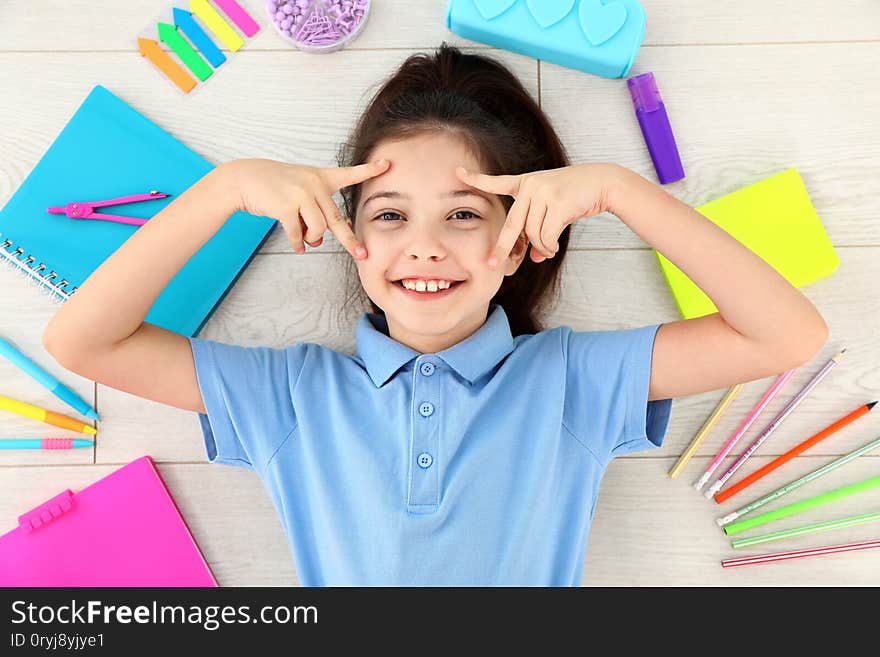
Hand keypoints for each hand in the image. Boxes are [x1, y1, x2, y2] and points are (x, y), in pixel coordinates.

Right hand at [223, 157, 390, 257]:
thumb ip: (315, 212)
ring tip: (305, 239)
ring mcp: (300, 194)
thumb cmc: (274, 187)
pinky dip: (298, 244)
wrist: (244, 179)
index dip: (369, 170)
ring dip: (312, 240)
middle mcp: (314, 184)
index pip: (349, 174)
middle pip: (336, 219)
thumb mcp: (300, 191)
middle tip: (362, 255)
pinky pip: (299, 234)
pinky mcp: (286, 206)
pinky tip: (298, 246)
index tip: (387, 165)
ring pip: (318, 230)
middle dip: (350, 240)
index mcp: (321, 177)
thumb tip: (320, 240)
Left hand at [455, 163, 617, 268]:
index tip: (458, 172)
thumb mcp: (552, 212)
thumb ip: (539, 232)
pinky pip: (547, 235)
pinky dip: (549, 247)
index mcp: (525, 183)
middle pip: (512, 224)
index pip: (497, 182)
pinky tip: (554, 248)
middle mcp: (531, 186)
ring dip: (541, 248)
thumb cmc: (575, 197)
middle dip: (502, 248)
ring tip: (549, 250)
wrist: (602, 182)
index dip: (476, 179)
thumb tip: (535, 257)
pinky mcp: (558, 202)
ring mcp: (544, 192)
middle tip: (493, 265)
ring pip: (533, 234)